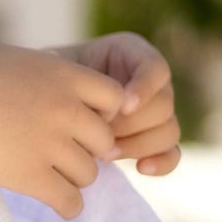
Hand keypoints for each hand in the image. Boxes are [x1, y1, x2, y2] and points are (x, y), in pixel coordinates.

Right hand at [0, 42, 123, 218]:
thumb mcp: (10, 56)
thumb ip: (45, 70)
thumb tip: (58, 76)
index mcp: (62, 75)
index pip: (115, 99)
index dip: (102, 112)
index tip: (81, 120)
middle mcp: (64, 109)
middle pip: (105, 141)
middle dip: (88, 149)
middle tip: (65, 153)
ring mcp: (49, 145)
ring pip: (88, 174)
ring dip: (73, 177)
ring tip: (51, 174)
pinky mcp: (30, 177)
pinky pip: (70, 202)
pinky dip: (66, 205)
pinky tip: (54, 200)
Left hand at [51, 32, 180, 176]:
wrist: (48, 105)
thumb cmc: (50, 80)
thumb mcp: (54, 67)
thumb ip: (64, 69)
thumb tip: (66, 76)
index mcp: (132, 53)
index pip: (156, 68)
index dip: (145, 87)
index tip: (121, 104)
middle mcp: (152, 82)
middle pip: (163, 104)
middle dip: (130, 123)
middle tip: (99, 133)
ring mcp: (157, 113)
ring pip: (169, 130)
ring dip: (138, 144)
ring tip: (105, 153)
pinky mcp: (156, 141)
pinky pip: (172, 154)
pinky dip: (162, 163)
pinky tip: (140, 168)